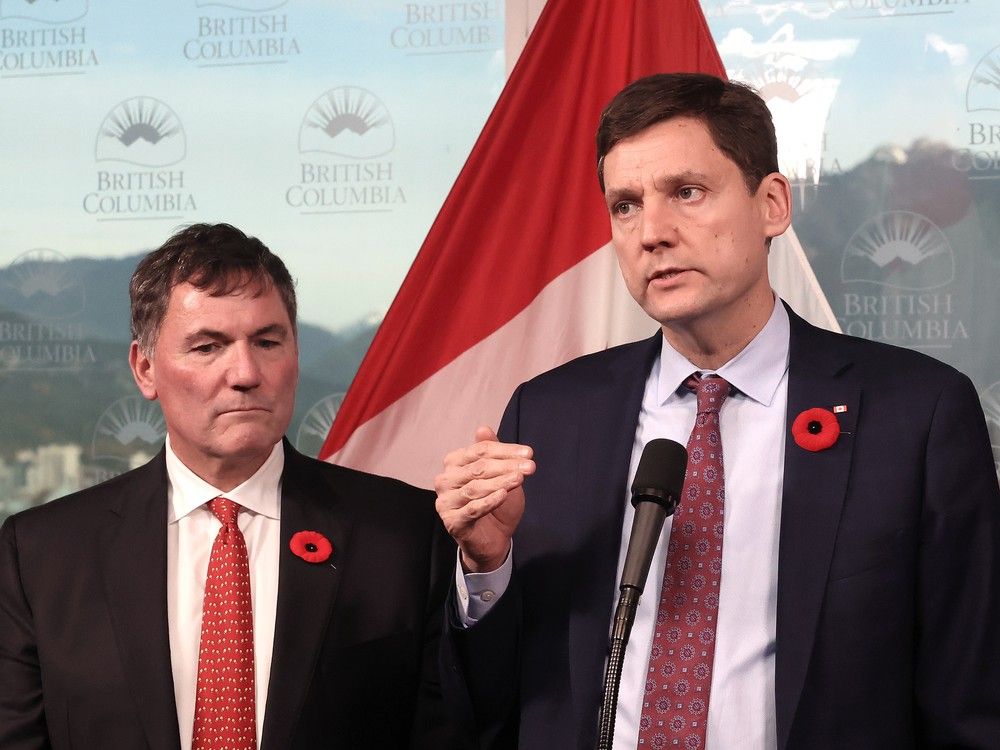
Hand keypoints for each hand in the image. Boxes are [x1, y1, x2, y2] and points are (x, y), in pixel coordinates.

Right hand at [435, 426, 534, 572]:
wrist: (495, 539)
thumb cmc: (497, 503)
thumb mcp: (500, 475)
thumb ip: (493, 453)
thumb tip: (483, 428)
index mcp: (454, 463)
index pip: (480, 451)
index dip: (505, 450)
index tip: (529, 453)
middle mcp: (445, 479)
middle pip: (477, 468)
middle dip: (506, 466)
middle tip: (530, 467)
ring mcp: (445, 501)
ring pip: (475, 487)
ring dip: (500, 482)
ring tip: (520, 478)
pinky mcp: (452, 521)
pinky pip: (472, 509)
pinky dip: (489, 501)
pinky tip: (504, 494)